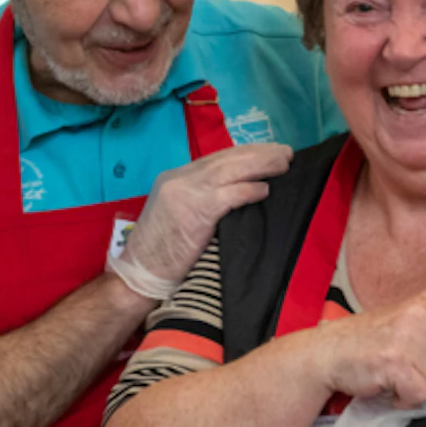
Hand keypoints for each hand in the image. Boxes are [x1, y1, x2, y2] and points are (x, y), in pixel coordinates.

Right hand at [113, 144, 293, 297]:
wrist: (139, 274)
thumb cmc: (160, 253)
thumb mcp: (177, 215)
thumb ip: (201, 199)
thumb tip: (239, 190)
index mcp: (174, 177)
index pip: (216, 158)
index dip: (245, 153)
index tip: (268, 152)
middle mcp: (179, 179)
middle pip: (226, 159)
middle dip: (259, 154)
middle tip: (286, 152)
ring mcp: (186, 193)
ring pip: (230, 170)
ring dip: (261, 166)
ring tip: (284, 164)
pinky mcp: (195, 211)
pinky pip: (230, 195)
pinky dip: (250, 190)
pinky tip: (266, 191)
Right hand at [307, 294, 425, 407]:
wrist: (327, 352)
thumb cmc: (370, 342)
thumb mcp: (410, 325)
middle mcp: (419, 317)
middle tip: (413, 373)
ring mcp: (406, 338)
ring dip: (420, 389)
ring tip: (398, 379)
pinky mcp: (394, 362)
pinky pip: (419, 394)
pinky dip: (406, 400)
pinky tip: (390, 390)